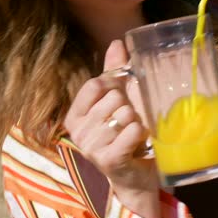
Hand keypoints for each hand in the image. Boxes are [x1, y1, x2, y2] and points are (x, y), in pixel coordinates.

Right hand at [63, 40, 159, 217]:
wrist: (138, 175)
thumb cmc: (127, 134)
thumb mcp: (120, 100)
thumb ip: (115, 72)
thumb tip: (117, 42)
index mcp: (74, 116)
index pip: (95, 84)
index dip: (114, 87)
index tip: (120, 100)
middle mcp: (77, 132)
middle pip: (112, 97)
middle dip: (129, 107)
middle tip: (129, 125)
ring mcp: (91, 147)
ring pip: (125, 114)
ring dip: (137, 122)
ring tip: (133, 136)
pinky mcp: (108, 160)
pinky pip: (132, 131)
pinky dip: (142, 133)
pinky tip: (139, 144)